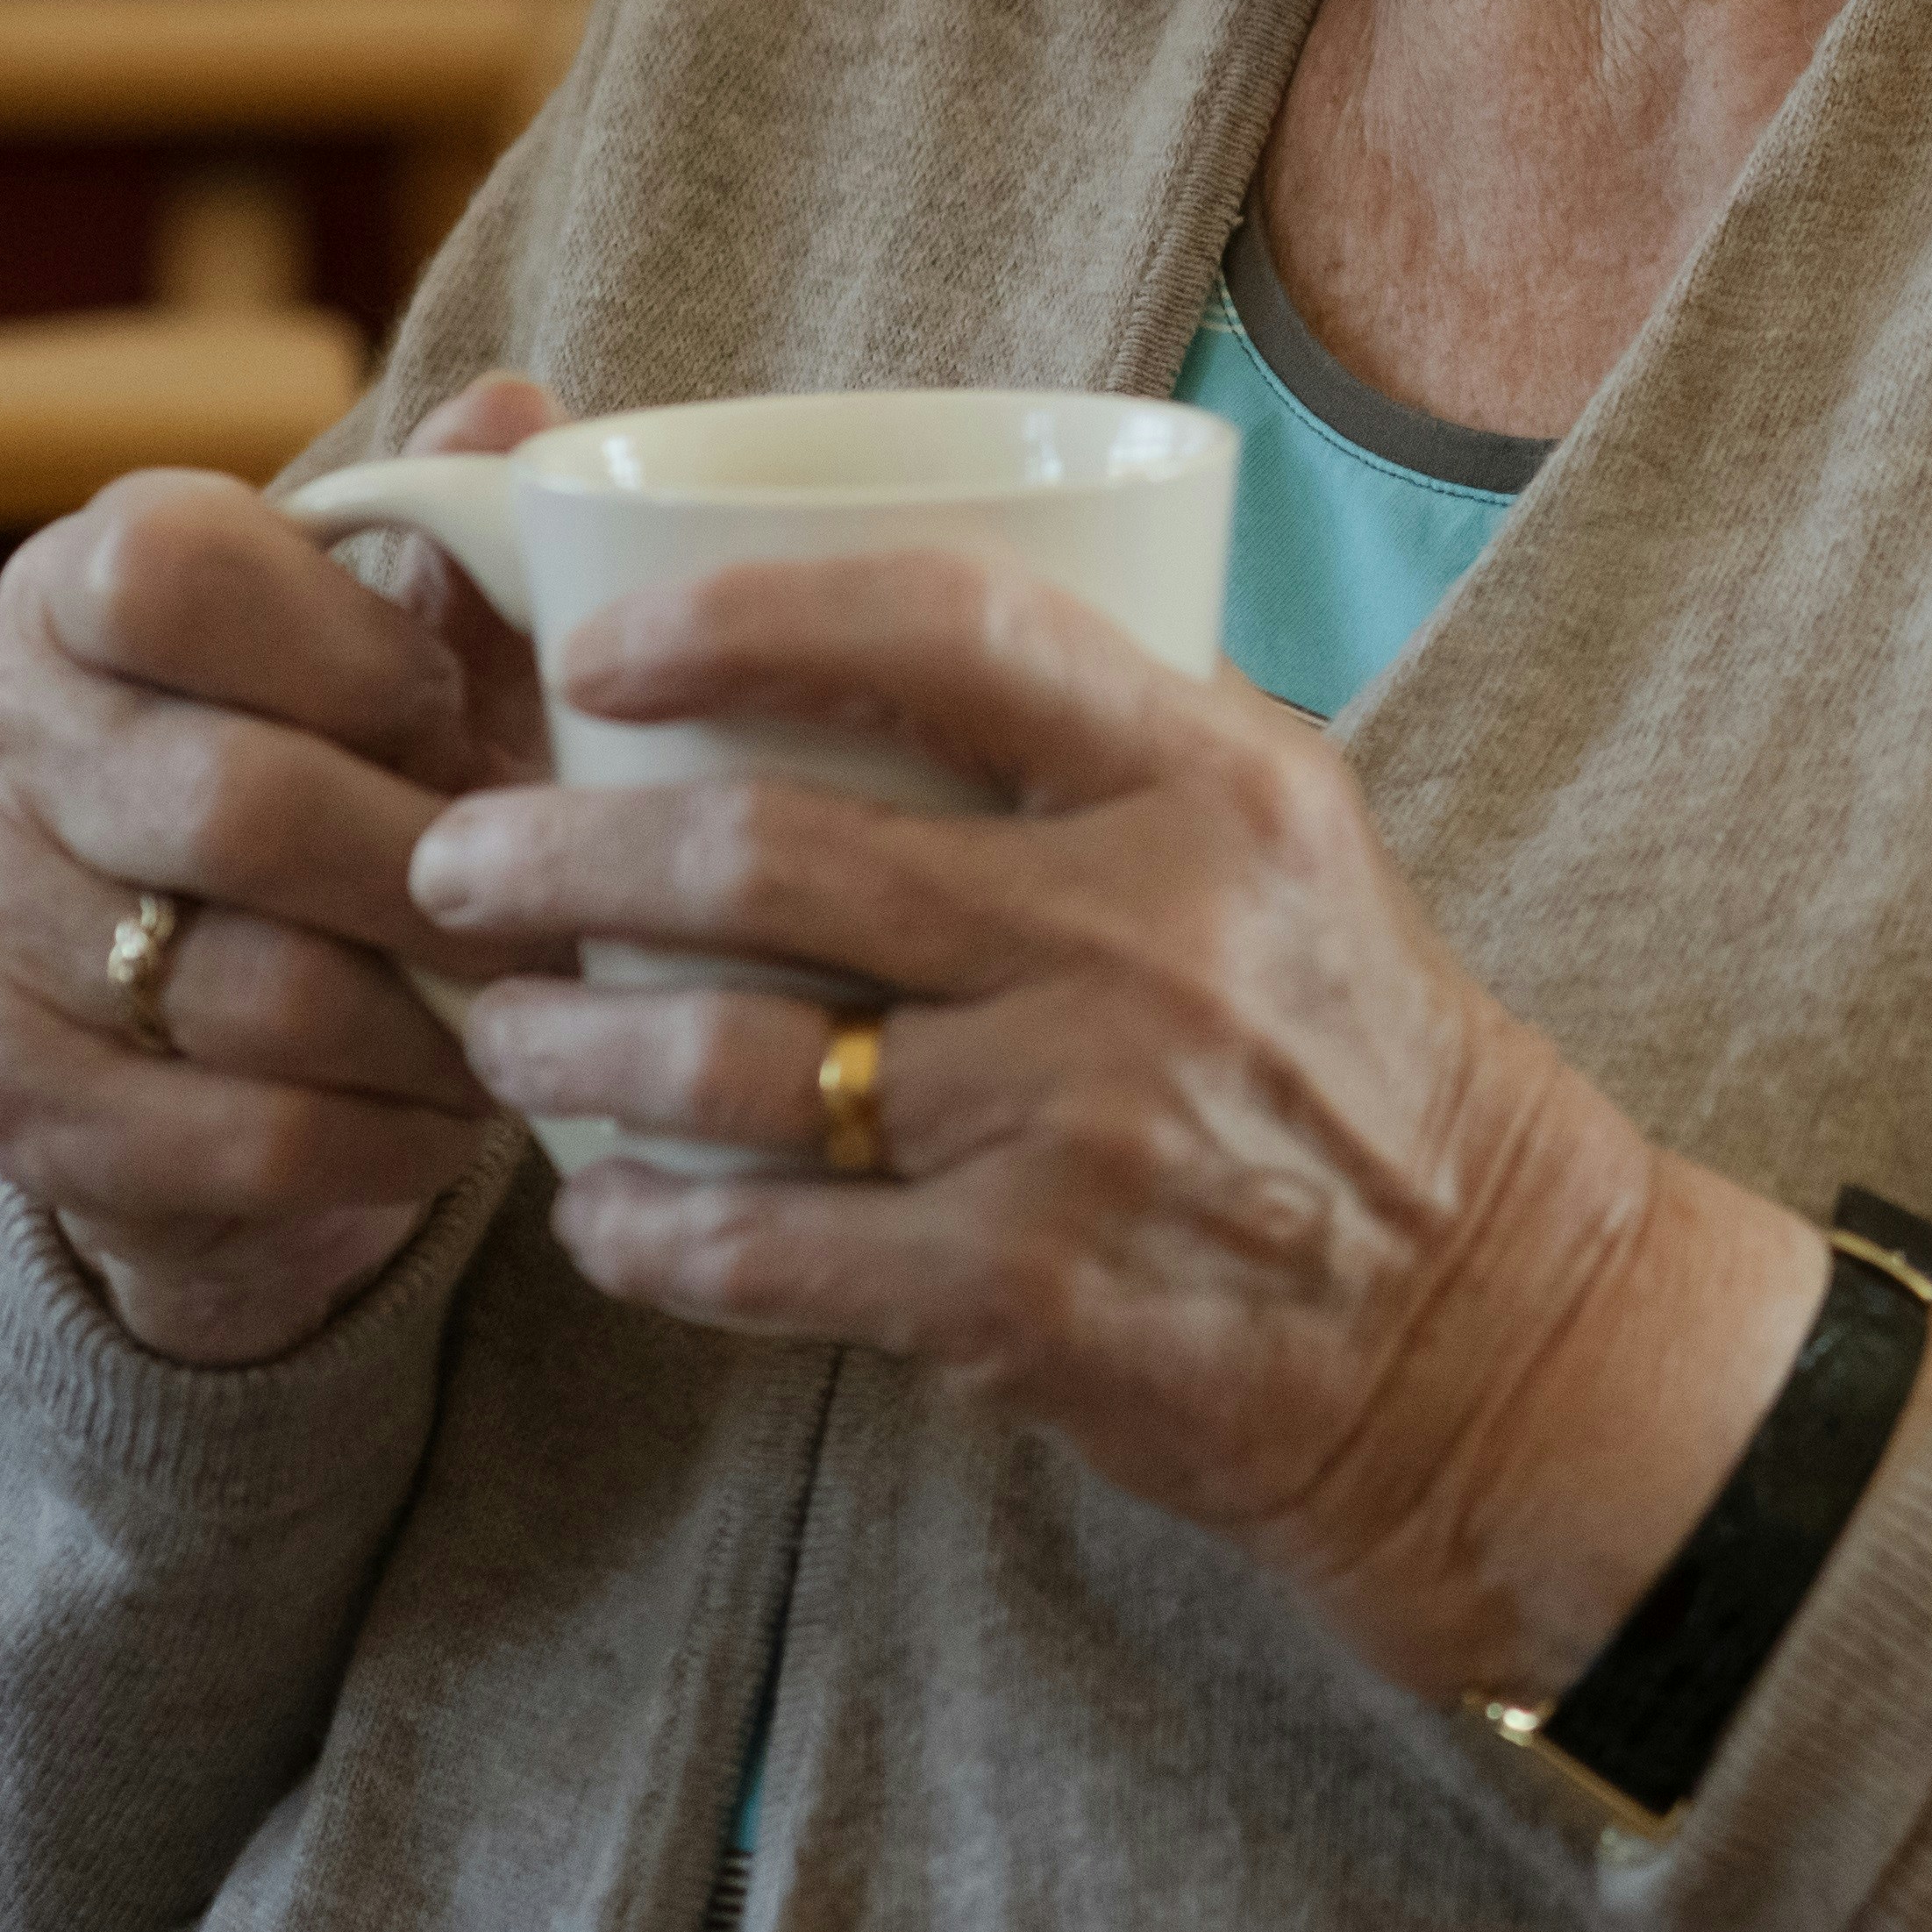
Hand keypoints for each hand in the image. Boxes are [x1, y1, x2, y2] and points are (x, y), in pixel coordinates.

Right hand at [0, 376, 568, 1364]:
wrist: (194, 1007)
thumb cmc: (339, 763)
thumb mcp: (397, 640)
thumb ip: (459, 536)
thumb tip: (522, 414)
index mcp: (75, 584)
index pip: (175, 573)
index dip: (354, 647)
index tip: (464, 707)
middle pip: (235, 803)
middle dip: (439, 867)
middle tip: (575, 906)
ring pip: (244, 988)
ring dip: (430, 1018)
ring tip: (545, 1020)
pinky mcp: (2, 1101)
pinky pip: (224, 1137)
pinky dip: (376, 1137)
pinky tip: (457, 1118)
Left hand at [406, 560, 1931, 1700]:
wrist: (1476, 1315)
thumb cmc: (1345, 1048)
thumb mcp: (1282, 838)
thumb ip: (1103, 742)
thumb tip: (836, 644)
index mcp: (1211, 782)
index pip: (948, 625)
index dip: (741, 615)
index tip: (595, 648)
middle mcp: (1144, 931)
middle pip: (769, 849)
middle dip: (555, 850)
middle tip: (455, 859)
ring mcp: (1081, 1117)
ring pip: (726, 1055)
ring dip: (563, 1044)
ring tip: (499, 1031)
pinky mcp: (1025, 1290)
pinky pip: (758, 1246)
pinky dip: (643, 1230)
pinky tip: (601, 1212)